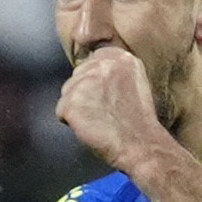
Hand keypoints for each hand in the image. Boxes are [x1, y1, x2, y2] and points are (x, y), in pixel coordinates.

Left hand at [54, 46, 170, 172]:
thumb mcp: (135, 82)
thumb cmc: (139, 121)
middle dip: (85, 93)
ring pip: (67, 92)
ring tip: (99, 119)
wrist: (140, 144)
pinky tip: (91, 127)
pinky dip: (71, 122)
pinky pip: (61, 111)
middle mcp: (101, 65)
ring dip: (78, 107)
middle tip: (104, 110)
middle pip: (78, 75)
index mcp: (121, 58)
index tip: (106, 94)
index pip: (94, 59)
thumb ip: (114, 72)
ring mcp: (85, 82)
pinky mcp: (71, 101)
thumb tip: (92, 73)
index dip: (96, 80)